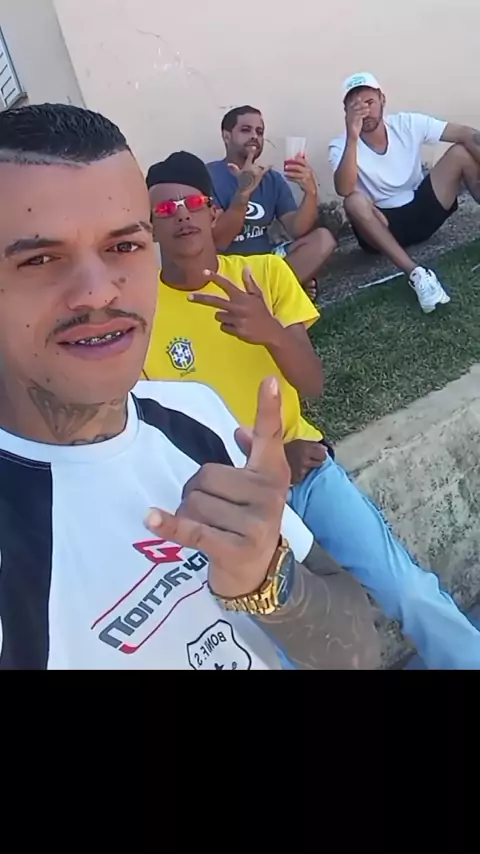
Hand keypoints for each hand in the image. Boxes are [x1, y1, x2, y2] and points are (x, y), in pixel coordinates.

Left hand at [145, 377, 289, 598]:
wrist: (259, 574)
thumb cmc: (249, 522)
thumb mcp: (257, 489)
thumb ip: (252, 457)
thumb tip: (243, 429)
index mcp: (272, 475)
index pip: (269, 437)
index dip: (268, 408)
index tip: (269, 379)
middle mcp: (268, 495)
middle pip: (205, 474)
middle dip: (197, 492)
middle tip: (213, 512)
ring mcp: (255, 523)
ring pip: (193, 502)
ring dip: (188, 515)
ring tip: (209, 529)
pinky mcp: (234, 548)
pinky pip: (191, 528)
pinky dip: (168, 524)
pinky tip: (151, 518)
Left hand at [189, 265, 281, 344]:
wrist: (271, 332)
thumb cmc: (262, 312)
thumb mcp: (257, 296)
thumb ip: (249, 283)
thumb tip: (245, 268)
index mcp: (242, 297)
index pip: (226, 284)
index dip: (215, 277)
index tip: (204, 272)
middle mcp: (238, 307)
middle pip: (214, 301)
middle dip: (200, 298)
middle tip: (189, 297)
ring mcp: (236, 320)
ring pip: (218, 316)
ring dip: (223, 317)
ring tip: (237, 318)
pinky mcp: (236, 331)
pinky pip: (223, 327)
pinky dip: (228, 327)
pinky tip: (239, 327)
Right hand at [229, 150, 271, 199]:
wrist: (245, 188)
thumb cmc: (241, 181)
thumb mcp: (237, 174)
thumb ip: (233, 168)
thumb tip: (228, 165)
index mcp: (247, 165)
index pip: (249, 157)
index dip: (251, 152)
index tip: (254, 147)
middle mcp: (253, 167)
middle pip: (256, 162)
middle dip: (256, 162)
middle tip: (256, 158)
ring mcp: (257, 171)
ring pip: (260, 165)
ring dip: (260, 165)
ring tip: (261, 164)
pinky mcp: (261, 175)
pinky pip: (266, 169)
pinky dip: (269, 167)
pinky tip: (272, 164)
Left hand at [284, 155, 317, 195]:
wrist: (312, 189)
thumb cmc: (309, 180)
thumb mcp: (307, 171)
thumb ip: (303, 163)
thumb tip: (300, 153)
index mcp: (309, 167)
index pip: (302, 161)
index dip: (296, 159)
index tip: (290, 159)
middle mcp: (308, 171)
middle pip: (298, 167)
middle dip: (291, 166)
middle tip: (285, 166)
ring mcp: (306, 177)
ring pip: (295, 173)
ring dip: (289, 173)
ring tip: (285, 173)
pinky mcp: (303, 182)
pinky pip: (295, 179)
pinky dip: (290, 178)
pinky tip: (287, 178)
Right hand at [284, 439, 326, 484]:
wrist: (270, 459)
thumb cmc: (287, 449)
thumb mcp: (299, 443)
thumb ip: (313, 445)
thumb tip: (325, 449)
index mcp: (306, 449)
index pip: (323, 455)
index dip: (321, 455)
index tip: (317, 455)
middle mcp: (304, 460)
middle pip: (319, 463)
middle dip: (315, 461)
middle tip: (308, 460)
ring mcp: (301, 471)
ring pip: (311, 469)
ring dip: (307, 468)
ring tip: (299, 464)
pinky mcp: (297, 479)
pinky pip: (304, 476)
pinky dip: (301, 474)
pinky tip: (295, 470)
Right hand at [345, 97, 368, 140]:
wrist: (352, 137)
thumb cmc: (355, 129)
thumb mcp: (358, 119)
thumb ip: (360, 113)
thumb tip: (365, 107)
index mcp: (348, 115)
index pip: (350, 106)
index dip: (354, 101)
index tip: (359, 98)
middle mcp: (348, 117)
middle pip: (353, 107)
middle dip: (360, 104)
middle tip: (366, 104)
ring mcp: (349, 120)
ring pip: (355, 111)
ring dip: (362, 109)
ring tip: (368, 108)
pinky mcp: (351, 123)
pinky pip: (357, 116)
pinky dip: (362, 114)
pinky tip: (367, 113)